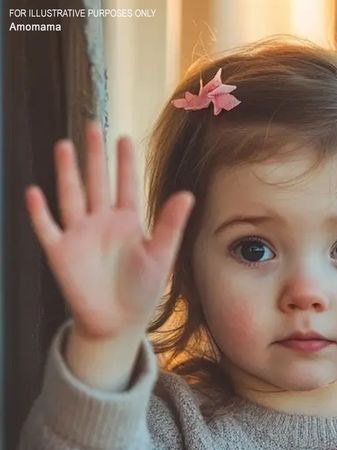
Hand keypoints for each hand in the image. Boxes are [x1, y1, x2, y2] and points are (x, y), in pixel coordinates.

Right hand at [25, 120, 194, 340]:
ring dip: (67, 173)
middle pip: (96, 182)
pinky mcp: (60, 253)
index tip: (125, 138)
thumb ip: (171, 225)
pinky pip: (47, 228)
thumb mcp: (160, 256)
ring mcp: (79, 235)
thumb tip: (187, 194)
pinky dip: (39, 212)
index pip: (126, 185)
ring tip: (64, 145)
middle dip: (94, 156)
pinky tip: (34, 192)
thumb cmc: (141, 291)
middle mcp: (101, 223)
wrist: (117, 323)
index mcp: (127, 222)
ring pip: (71, 197)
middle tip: (93, 125)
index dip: (125, 163)